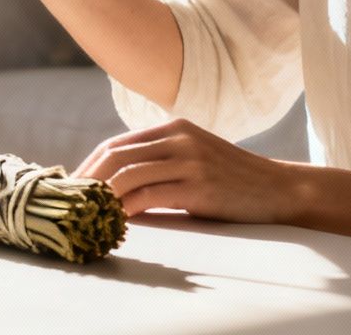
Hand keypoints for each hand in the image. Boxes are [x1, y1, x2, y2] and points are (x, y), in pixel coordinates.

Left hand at [72, 118, 299, 222]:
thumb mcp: (195, 155)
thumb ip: (161, 159)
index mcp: (174, 127)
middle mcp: (179, 138)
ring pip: (128, 175)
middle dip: (89, 181)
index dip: (90, 166)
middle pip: (116, 156)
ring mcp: (189, 160)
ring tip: (88, 214)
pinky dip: (126, 210)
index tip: (74, 188)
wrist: (278, 189)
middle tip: (73, 204)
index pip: (116, 144)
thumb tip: (115, 182)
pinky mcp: (198, 186)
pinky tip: (116, 222)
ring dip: (103, 197)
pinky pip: (148, 197)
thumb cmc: (232, 179)